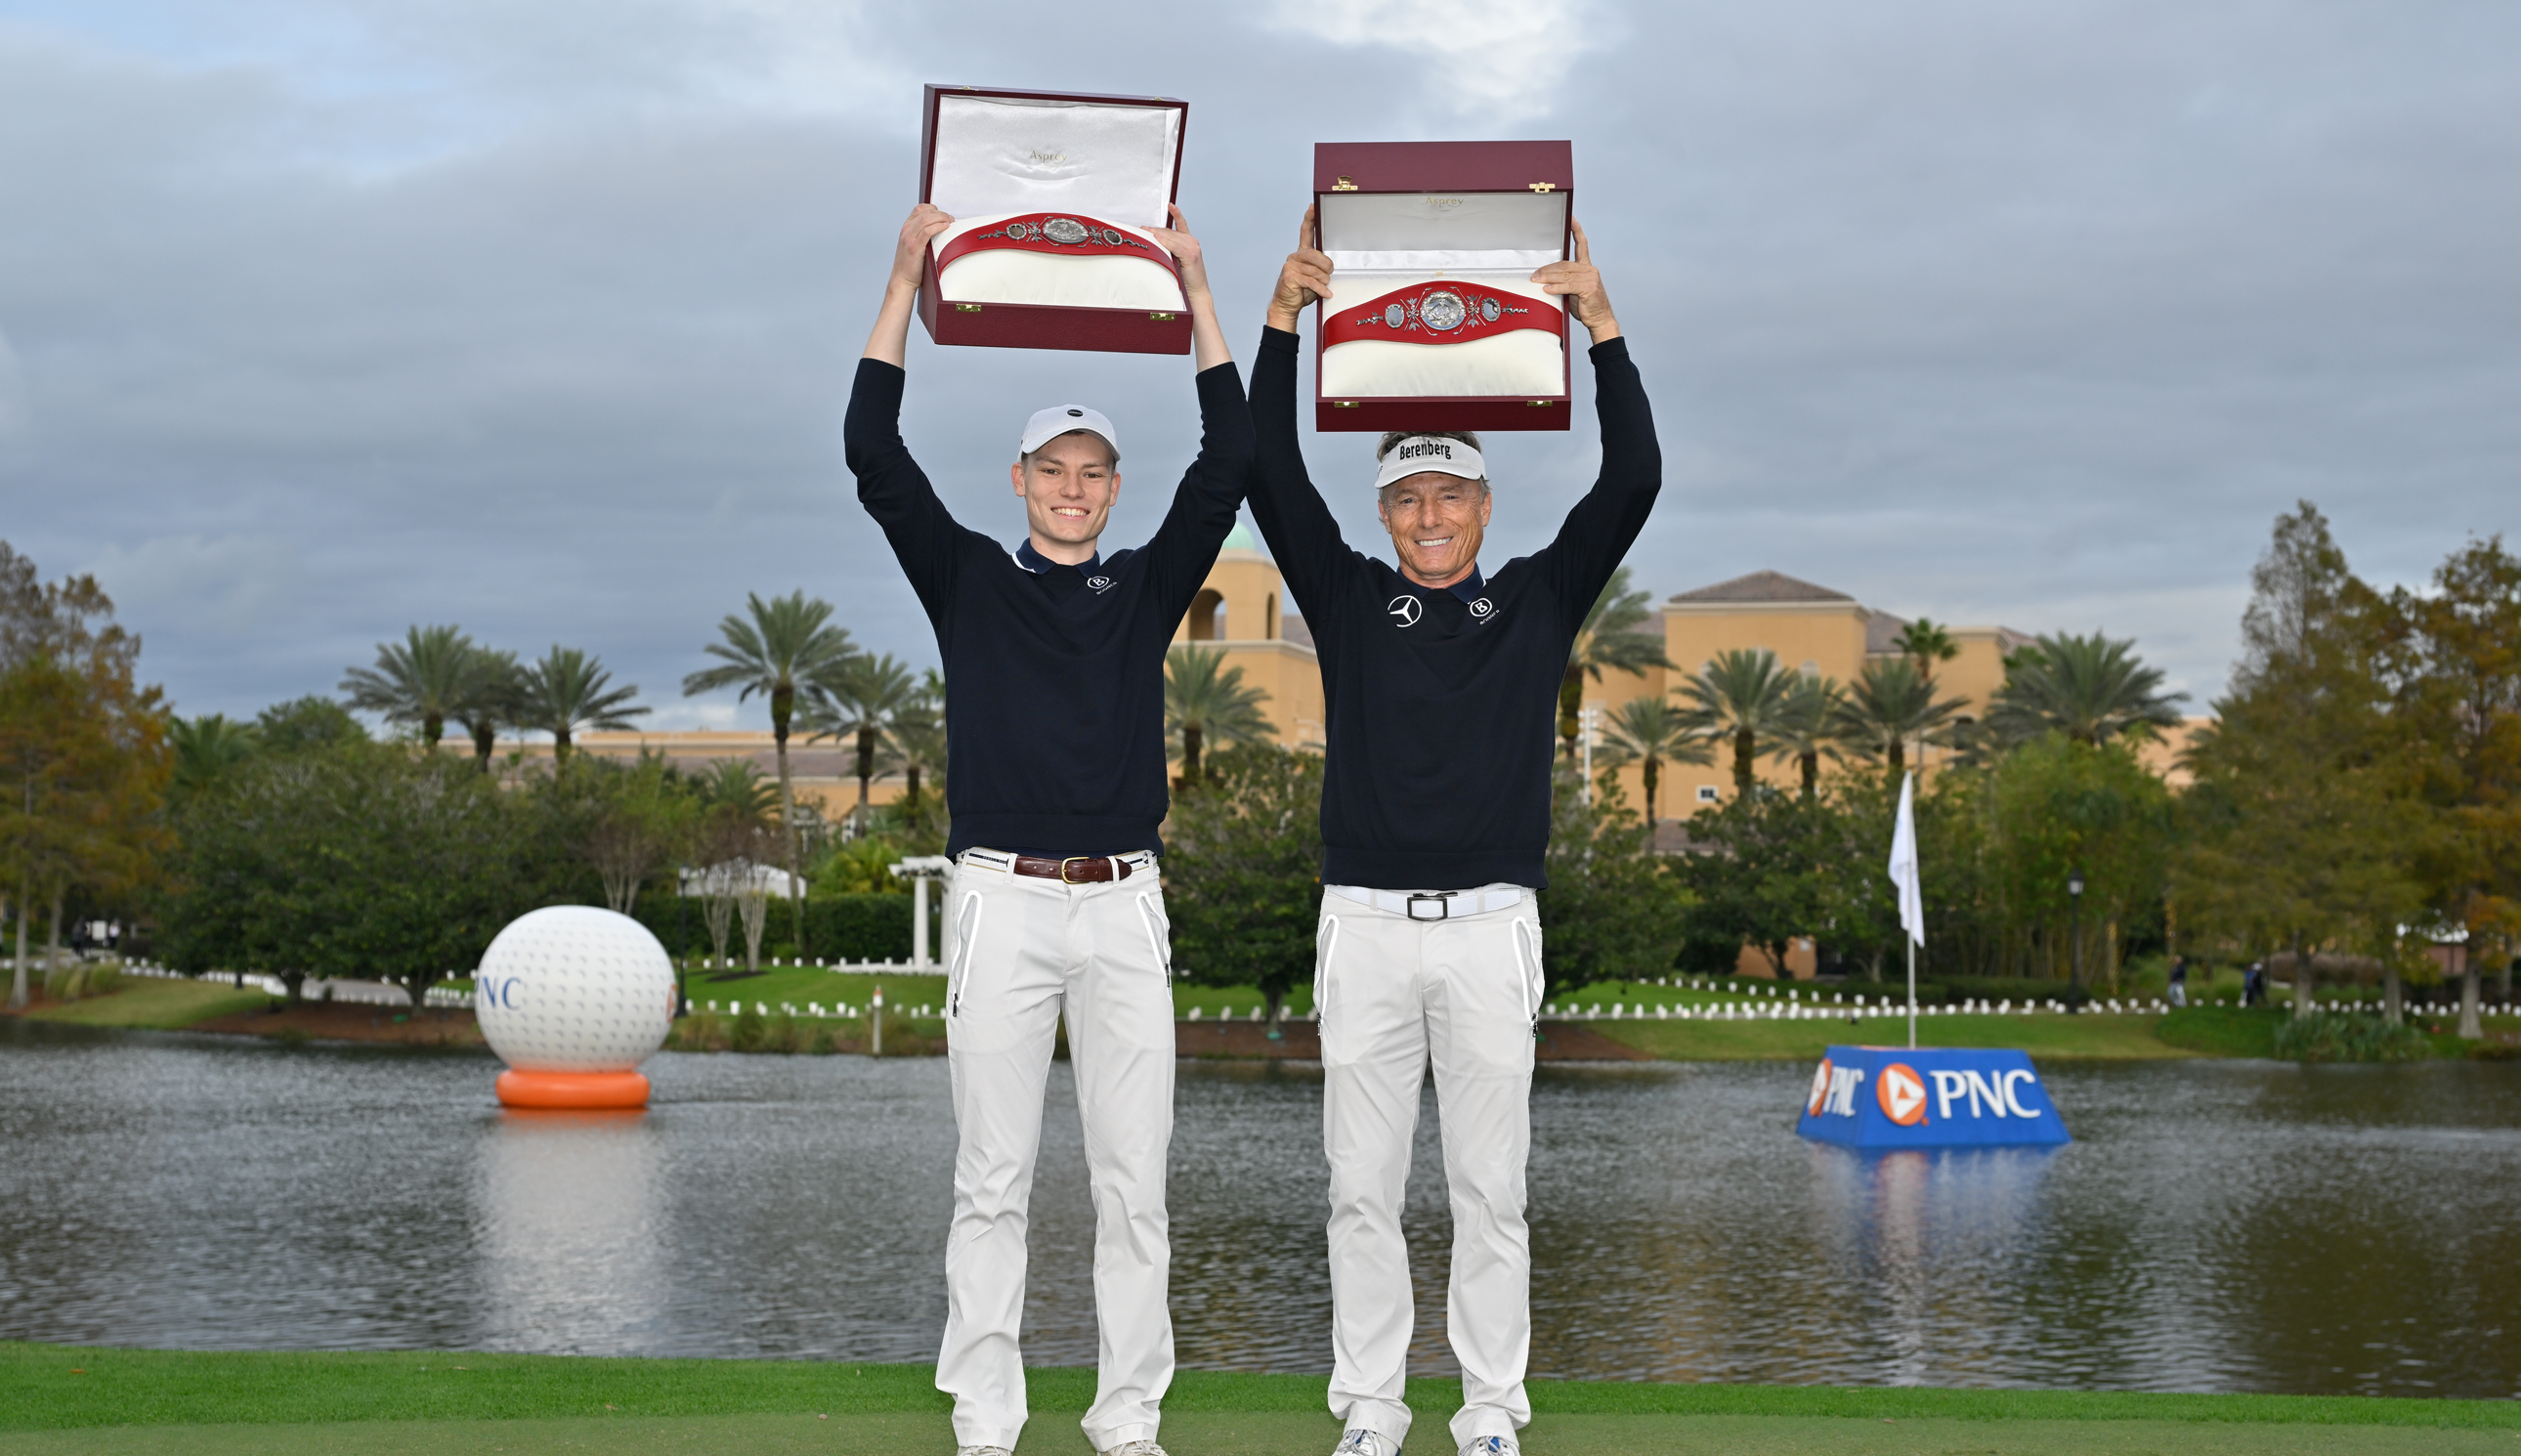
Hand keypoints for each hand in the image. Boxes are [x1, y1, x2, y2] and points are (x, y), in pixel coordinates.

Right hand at [889, 203, 954, 293]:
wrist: (902, 279)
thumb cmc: (910, 265)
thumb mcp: (913, 245)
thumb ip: (922, 235)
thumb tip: (939, 229)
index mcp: (906, 228)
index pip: (919, 209)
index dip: (933, 208)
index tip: (943, 214)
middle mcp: (906, 230)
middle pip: (925, 212)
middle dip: (940, 213)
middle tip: (950, 218)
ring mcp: (909, 237)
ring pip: (927, 219)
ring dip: (941, 218)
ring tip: (950, 222)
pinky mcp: (914, 246)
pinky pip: (928, 231)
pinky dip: (938, 226)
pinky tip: (945, 227)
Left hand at [1144, 204, 1209, 299]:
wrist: (1196, 293)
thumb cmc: (1186, 280)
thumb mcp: (1177, 261)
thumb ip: (1170, 250)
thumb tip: (1155, 242)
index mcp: (1190, 242)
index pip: (1180, 225)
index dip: (1175, 214)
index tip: (1170, 205)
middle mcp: (1193, 242)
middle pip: (1170, 232)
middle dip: (1155, 230)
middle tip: (1142, 229)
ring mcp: (1192, 248)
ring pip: (1171, 237)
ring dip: (1157, 235)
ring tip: (1144, 233)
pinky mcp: (1190, 255)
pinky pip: (1174, 246)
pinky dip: (1165, 241)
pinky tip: (1156, 238)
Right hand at [1266, 204, 1336, 332]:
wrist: (1287, 306)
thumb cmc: (1302, 291)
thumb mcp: (1316, 277)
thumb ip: (1322, 268)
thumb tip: (1333, 266)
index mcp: (1302, 253)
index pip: (1306, 232)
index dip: (1310, 219)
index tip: (1313, 207)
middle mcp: (1295, 257)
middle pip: (1314, 253)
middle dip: (1325, 265)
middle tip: (1329, 273)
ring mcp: (1290, 266)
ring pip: (1314, 269)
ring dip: (1323, 279)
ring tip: (1325, 285)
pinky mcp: (1289, 277)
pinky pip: (1310, 281)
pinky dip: (1320, 288)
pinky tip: (1325, 292)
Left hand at [1530, 218, 1618, 342]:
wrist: (1599, 319)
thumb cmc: (1586, 305)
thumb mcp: (1572, 290)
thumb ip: (1563, 280)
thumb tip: (1543, 278)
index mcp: (1586, 267)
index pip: (1581, 244)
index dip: (1576, 229)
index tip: (1571, 218)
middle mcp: (1590, 269)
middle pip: (1564, 264)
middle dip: (1547, 269)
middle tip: (1534, 274)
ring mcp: (1591, 278)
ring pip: (1564, 275)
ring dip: (1547, 278)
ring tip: (1536, 281)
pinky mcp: (1589, 288)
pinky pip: (1568, 286)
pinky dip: (1555, 288)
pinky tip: (1547, 289)